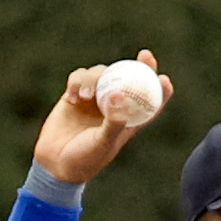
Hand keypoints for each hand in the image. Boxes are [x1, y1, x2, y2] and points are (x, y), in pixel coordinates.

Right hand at [32, 48, 172, 183]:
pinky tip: (74, 96)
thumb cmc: (86, 160)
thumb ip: (114, 121)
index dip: (158, 88)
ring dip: (97, 78)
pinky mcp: (73, 96)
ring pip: (102, 74)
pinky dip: (78, 82)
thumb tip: (121, 95)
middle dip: (139, 66)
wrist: (56, 164)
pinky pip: (79, 78)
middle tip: (146, 56)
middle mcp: (112, 107)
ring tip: (87, 95)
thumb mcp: (104, 143)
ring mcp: (93, 100)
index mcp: (127, 121)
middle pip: (128, 79)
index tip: (164, 78)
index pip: (148, 102)